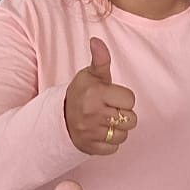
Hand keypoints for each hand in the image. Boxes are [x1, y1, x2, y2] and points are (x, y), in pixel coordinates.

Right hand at [64, 38, 136, 154]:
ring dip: (118, 129)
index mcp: (95, 94)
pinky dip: (110, 142)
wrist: (60, 117)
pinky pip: (114, 148)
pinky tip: (101, 132)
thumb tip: (97, 41)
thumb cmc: (81, 93)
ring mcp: (91, 133)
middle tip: (109, 109)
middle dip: (122, 114)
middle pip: (130, 119)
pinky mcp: (91, 148)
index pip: (130, 100)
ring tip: (106, 120)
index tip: (112, 96)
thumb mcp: (90, 75)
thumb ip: (100, 59)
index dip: (124, 98)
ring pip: (124, 135)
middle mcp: (93, 114)